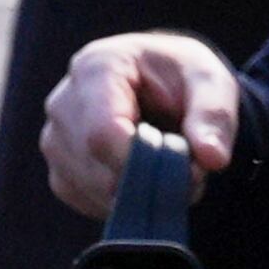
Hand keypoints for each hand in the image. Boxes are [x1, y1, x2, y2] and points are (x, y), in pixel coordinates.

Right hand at [41, 32, 237, 216]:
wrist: (163, 84)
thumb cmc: (184, 77)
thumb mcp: (212, 81)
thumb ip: (214, 115)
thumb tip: (212, 158)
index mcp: (96, 67)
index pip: (102, 132)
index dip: (143, 161)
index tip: (185, 170)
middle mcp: (64, 103)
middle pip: (95, 163)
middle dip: (149, 178)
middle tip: (192, 171)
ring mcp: (54, 138)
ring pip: (92, 187)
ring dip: (140, 192)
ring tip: (172, 169)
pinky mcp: (60, 169)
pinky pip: (87, 200)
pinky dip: (124, 201)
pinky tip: (147, 178)